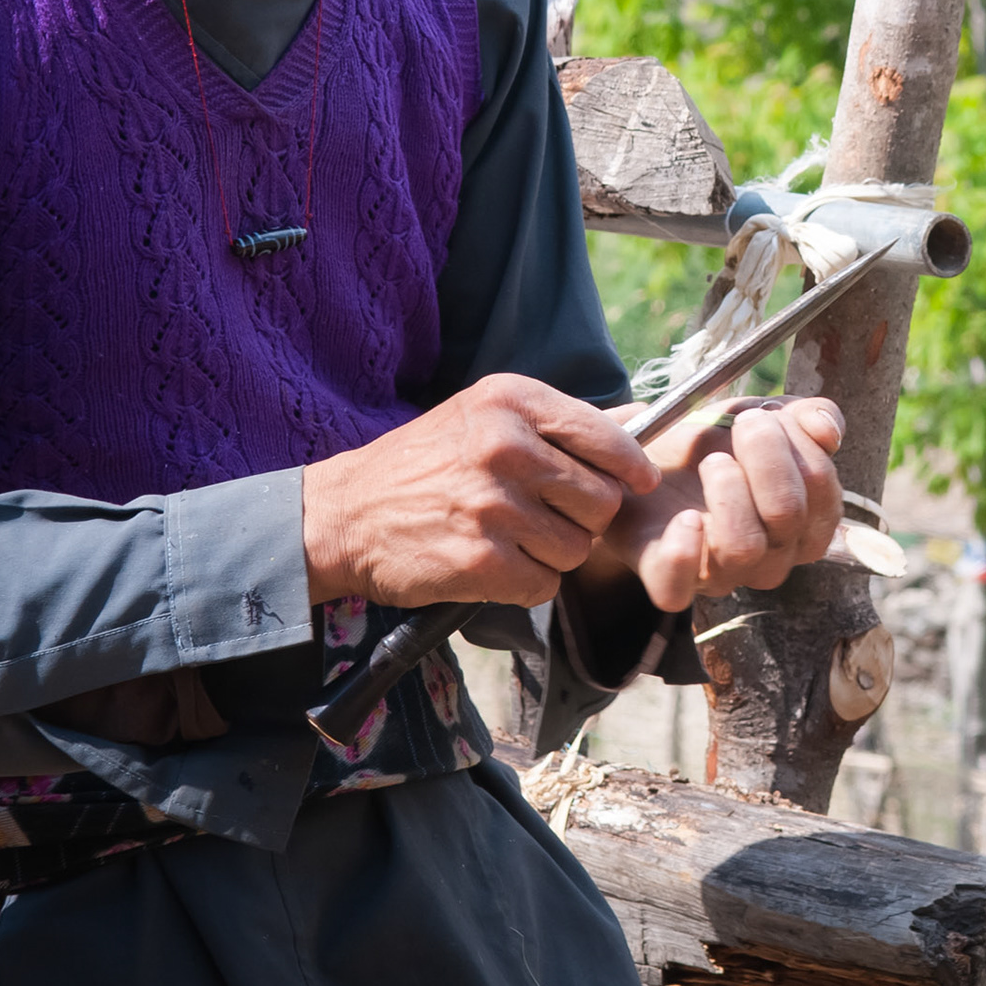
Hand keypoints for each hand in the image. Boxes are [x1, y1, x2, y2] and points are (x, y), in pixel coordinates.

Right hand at [302, 375, 660, 608]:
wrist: (346, 514)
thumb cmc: (424, 464)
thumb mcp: (481, 414)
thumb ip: (550, 426)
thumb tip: (634, 442)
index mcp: (510, 401)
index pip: (606, 436)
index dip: (630, 466)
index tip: (638, 481)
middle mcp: (505, 447)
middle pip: (602, 500)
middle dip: (583, 516)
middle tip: (545, 514)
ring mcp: (494, 505)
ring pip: (578, 547)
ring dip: (554, 553)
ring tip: (511, 537)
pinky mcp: (482, 560)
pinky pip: (545, 584)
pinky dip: (527, 582)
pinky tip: (495, 563)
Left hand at [594, 395, 842, 610]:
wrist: (649, 460)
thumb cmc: (716, 443)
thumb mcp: (764, 417)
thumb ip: (808, 416)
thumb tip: (828, 432)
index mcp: (804, 523)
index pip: (821, 489)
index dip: (797, 444)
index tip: (765, 414)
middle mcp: (772, 557)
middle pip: (787, 514)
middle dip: (765, 456)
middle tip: (742, 424)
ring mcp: (722, 574)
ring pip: (743, 548)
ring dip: (728, 491)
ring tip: (711, 461)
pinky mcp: (670, 580)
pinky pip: (677, 590)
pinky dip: (682, 553)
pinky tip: (683, 518)